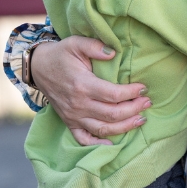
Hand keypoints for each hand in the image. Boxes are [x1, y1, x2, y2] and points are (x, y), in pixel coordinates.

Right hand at [30, 37, 151, 145]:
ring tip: (141, 119)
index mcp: (82, 85)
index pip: (113, 94)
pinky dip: (98, 145)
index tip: (144, 88)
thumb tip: (114, 53)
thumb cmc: (60, 55)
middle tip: (148, 102)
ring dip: (125, 127)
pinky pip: (84, 139)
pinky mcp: (69, 122)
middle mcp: (78, 104)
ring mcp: (73, 116)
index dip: (131, 93)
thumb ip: (95, 46)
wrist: (38, 68)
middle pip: (112, 114)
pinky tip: (113, 143)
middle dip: (134, 109)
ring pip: (103, 129)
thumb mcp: (76, 43)